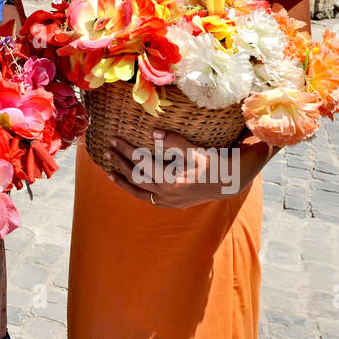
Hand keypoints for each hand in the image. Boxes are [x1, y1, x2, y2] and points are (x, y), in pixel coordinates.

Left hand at [102, 129, 256, 208]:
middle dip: (120, 163)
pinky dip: (136, 191)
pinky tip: (129, 184)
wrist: (230, 183)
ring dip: (123, 181)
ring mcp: (169, 202)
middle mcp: (167, 195)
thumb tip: (153, 133)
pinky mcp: (172, 204)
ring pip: (139, 192)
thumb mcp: (197, 150)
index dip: (126, 150)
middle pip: (136, 177)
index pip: (141, 163)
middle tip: (107, 150)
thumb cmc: (214, 162)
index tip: (114, 138)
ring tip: (109, 172)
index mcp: (172, 181)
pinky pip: (148, 199)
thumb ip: (175, 142)